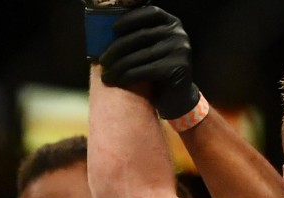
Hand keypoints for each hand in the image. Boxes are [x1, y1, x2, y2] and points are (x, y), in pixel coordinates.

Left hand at [98, 5, 200, 119]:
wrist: (177, 98)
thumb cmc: (158, 72)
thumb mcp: (150, 49)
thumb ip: (138, 37)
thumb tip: (106, 32)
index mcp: (172, 23)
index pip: (150, 12)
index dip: (130, 19)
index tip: (113, 29)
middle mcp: (179, 34)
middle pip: (141, 35)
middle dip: (118, 49)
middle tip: (102, 61)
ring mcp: (180, 50)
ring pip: (141, 55)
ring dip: (119, 66)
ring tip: (107, 75)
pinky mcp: (178, 68)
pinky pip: (146, 70)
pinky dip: (129, 76)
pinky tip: (119, 81)